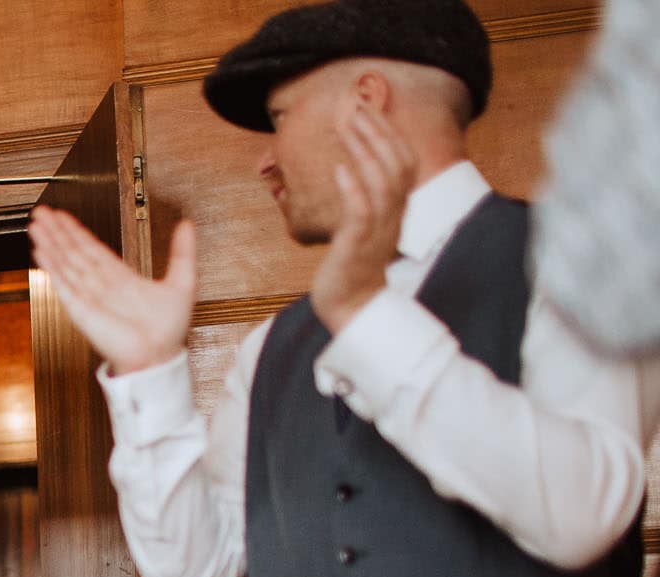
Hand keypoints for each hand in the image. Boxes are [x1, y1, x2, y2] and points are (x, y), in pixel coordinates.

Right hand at [28, 206, 197, 373]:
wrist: (158, 357)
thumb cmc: (167, 332)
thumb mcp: (182, 282)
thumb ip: (182, 252)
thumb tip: (186, 226)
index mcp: (121, 279)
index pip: (93, 249)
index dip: (78, 231)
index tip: (64, 217)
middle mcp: (102, 285)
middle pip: (74, 251)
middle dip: (57, 231)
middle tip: (42, 212)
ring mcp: (89, 296)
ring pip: (66, 262)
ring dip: (50, 242)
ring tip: (36, 225)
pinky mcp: (81, 309)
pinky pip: (63, 283)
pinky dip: (51, 267)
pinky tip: (40, 251)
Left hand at [311, 104, 415, 333]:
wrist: (353, 310)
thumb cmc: (354, 269)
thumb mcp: (363, 228)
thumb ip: (364, 200)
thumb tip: (352, 169)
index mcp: (396, 209)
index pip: (400, 160)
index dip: (386, 131)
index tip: (366, 106)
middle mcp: (393, 215)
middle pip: (396, 162)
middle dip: (377, 130)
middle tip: (355, 103)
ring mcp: (378, 230)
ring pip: (382, 181)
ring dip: (365, 149)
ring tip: (348, 124)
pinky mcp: (358, 246)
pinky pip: (361, 213)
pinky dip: (353, 189)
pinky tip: (340, 169)